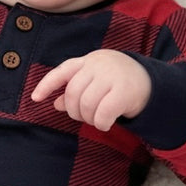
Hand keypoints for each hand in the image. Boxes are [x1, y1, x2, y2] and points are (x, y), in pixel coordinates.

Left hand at [31, 50, 151, 131]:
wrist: (150, 82)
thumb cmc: (115, 83)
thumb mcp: (94, 81)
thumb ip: (75, 90)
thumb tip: (55, 104)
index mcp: (88, 61)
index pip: (62, 71)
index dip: (47, 84)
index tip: (35, 98)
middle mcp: (98, 65)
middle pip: (73, 93)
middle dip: (74, 111)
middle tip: (83, 117)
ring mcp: (112, 76)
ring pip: (87, 104)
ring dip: (88, 119)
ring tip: (96, 120)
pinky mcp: (125, 91)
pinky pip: (103, 113)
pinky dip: (101, 124)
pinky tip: (105, 124)